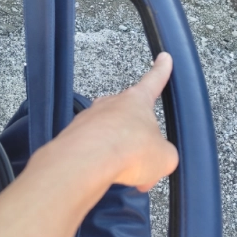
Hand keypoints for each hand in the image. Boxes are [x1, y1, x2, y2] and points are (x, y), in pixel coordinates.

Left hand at [56, 52, 178, 191]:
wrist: (88, 162)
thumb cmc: (128, 150)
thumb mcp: (164, 157)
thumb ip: (164, 155)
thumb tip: (157, 161)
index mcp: (137, 100)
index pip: (154, 81)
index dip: (161, 71)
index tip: (163, 59)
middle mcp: (111, 104)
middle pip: (128, 117)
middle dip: (136, 138)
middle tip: (143, 160)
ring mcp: (89, 119)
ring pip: (109, 136)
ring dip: (118, 154)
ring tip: (125, 174)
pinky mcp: (73, 136)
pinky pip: (92, 149)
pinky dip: (100, 163)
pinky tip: (106, 176)